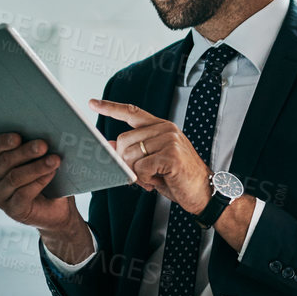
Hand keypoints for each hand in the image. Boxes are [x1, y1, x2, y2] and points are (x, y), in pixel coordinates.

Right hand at [0, 132, 77, 231]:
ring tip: (54, 160)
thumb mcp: (42, 160)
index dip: (1, 141)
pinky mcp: (12, 210)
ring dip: (36, 167)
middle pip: (5, 161)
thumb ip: (38, 149)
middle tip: (44, 145)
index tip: (18, 136)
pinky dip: (39, 182)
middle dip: (26, 152)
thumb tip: (47, 135)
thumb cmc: (49, 179)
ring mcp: (0, 196)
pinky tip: (51, 174)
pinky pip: (23, 194)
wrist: (58, 210)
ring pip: (15, 177)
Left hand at [91, 99, 211, 214]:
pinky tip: (158, 180)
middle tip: (142, 174)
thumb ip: (133, 151)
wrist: (204, 192)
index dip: (111, 108)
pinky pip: (141, 168)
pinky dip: (145, 179)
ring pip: (131, 155)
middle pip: (124, 140)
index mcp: (162, 127)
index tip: (92, 103)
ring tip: (153, 178)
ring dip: (137, 173)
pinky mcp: (171, 156)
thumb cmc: (179, 178)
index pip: (132, 112)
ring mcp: (170, 141)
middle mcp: (166, 130)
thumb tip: (110, 144)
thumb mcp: (153, 162)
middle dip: (126, 162)